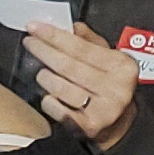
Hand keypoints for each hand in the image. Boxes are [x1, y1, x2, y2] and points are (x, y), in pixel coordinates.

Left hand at [26, 19, 140, 146]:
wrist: (118, 124)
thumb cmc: (109, 88)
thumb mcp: (109, 60)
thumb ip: (90, 41)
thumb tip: (70, 27)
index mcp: (122, 66)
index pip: (82, 47)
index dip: (55, 36)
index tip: (36, 28)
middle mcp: (116, 88)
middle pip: (69, 65)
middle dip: (44, 51)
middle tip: (30, 43)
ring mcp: (104, 109)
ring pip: (61, 88)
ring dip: (45, 78)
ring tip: (42, 73)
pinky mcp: (90, 127)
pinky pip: (58, 110)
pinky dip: (49, 101)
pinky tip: (49, 96)